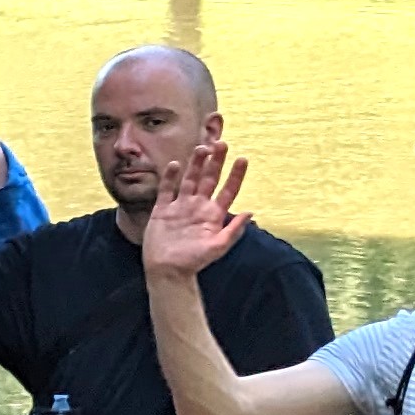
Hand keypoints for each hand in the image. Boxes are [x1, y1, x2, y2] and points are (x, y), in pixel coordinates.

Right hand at [146, 141, 252, 280]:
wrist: (167, 270)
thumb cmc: (193, 261)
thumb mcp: (218, 247)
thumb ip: (233, 230)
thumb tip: (251, 212)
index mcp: (213, 215)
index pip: (228, 190)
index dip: (235, 175)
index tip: (242, 159)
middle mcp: (198, 207)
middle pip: (209, 179)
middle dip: (216, 162)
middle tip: (221, 143)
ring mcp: (180, 207)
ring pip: (189, 180)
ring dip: (196, 164)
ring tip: (202, 147)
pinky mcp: (163, 210)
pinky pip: (167, 190)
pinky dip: (171, 177)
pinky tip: (175, 164)